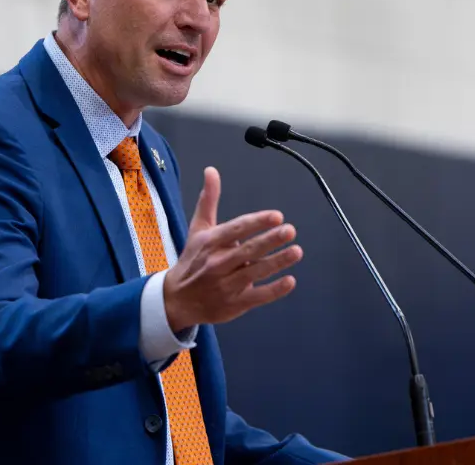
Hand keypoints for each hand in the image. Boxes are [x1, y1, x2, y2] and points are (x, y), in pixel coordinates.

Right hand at [163, 166, 300, 331]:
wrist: (177, 300)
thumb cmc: (193, 260)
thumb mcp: (198, 229)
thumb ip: (209, 200)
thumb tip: (211, 170)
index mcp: (211, 242)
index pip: (236, 229)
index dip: (257, 222)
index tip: (276, 216)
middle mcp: (218, 263)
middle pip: (248, 250)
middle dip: (270, 240)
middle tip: (290, 230)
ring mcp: (226, 285)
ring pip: (255, 272)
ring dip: (277, 262)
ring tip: (296, 251)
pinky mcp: (235, 304)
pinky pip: (257, 296)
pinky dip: (274, 290)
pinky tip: (290, 280)